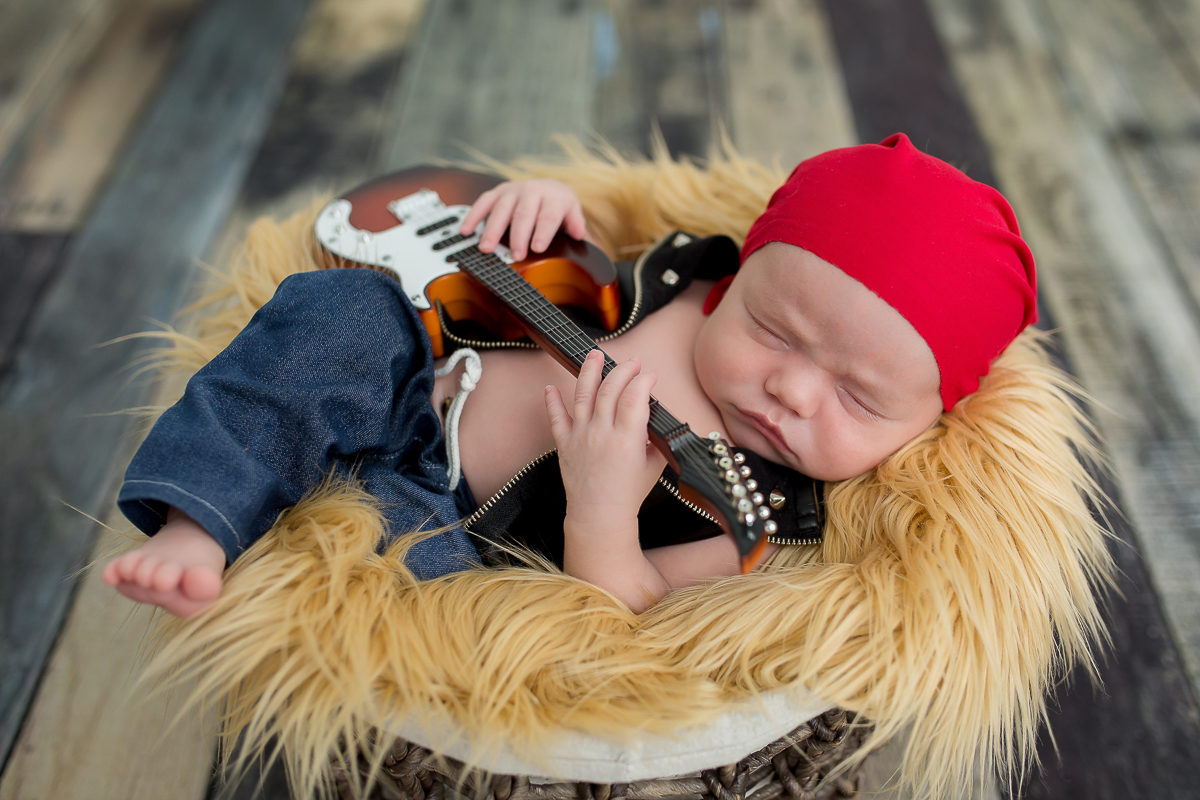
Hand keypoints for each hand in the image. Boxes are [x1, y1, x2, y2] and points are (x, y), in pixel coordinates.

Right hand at [459, 179, 588, 260]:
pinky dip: (473, 216)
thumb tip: (579, 233)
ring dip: (493, 230)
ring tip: (487, 248)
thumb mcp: (572, 213)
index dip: (543, 232)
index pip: (548, 216)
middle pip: (523, 214)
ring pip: (501, 209)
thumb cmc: (558, 206)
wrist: (548, 186)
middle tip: (516, 255)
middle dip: (518, 236)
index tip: (538, 248)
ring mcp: (513, 190)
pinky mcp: (497, 192)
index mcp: (553, 197)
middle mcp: (532, 191)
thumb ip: (576, 224)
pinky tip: (466, 230)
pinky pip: (483, 203)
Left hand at [544, 350, 666, 527]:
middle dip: (623, 370)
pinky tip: (551, 387)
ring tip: (594, 355)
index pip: (635, 398)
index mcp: (626, 439)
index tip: (650, 377)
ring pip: (583, 395)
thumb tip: (654, 420)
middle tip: (632, 362)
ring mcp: (580, 436)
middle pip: (611, 390)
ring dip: (589, 371)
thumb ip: (655, 440)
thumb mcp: (654, 466)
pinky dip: (552, 401)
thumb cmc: (628, 494)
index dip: (643, 382)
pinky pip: (556, 418)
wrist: (599, 516)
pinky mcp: (564, 444)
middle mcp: (601, 433)